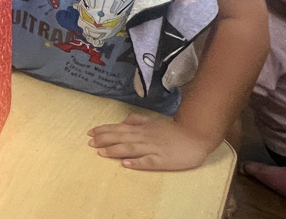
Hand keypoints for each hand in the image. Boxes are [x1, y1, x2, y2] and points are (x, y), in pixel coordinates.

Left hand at [87, 113, 215, 170]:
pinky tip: (126, 164)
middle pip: (121, 137)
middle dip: (104, 139)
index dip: (104, 130)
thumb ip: (138, 120)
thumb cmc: (174, 130)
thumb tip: (124, 120)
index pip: (119, 128)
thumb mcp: (154, 121)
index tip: (90, 132)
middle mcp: (145, 137)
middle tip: (89, 142)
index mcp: (142, 128)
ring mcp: (153, 148)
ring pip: (131, 148)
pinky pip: (148, 161)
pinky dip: (136, 162)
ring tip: (101, 152)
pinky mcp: (162, 160)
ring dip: (115, 150)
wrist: (196, 137)